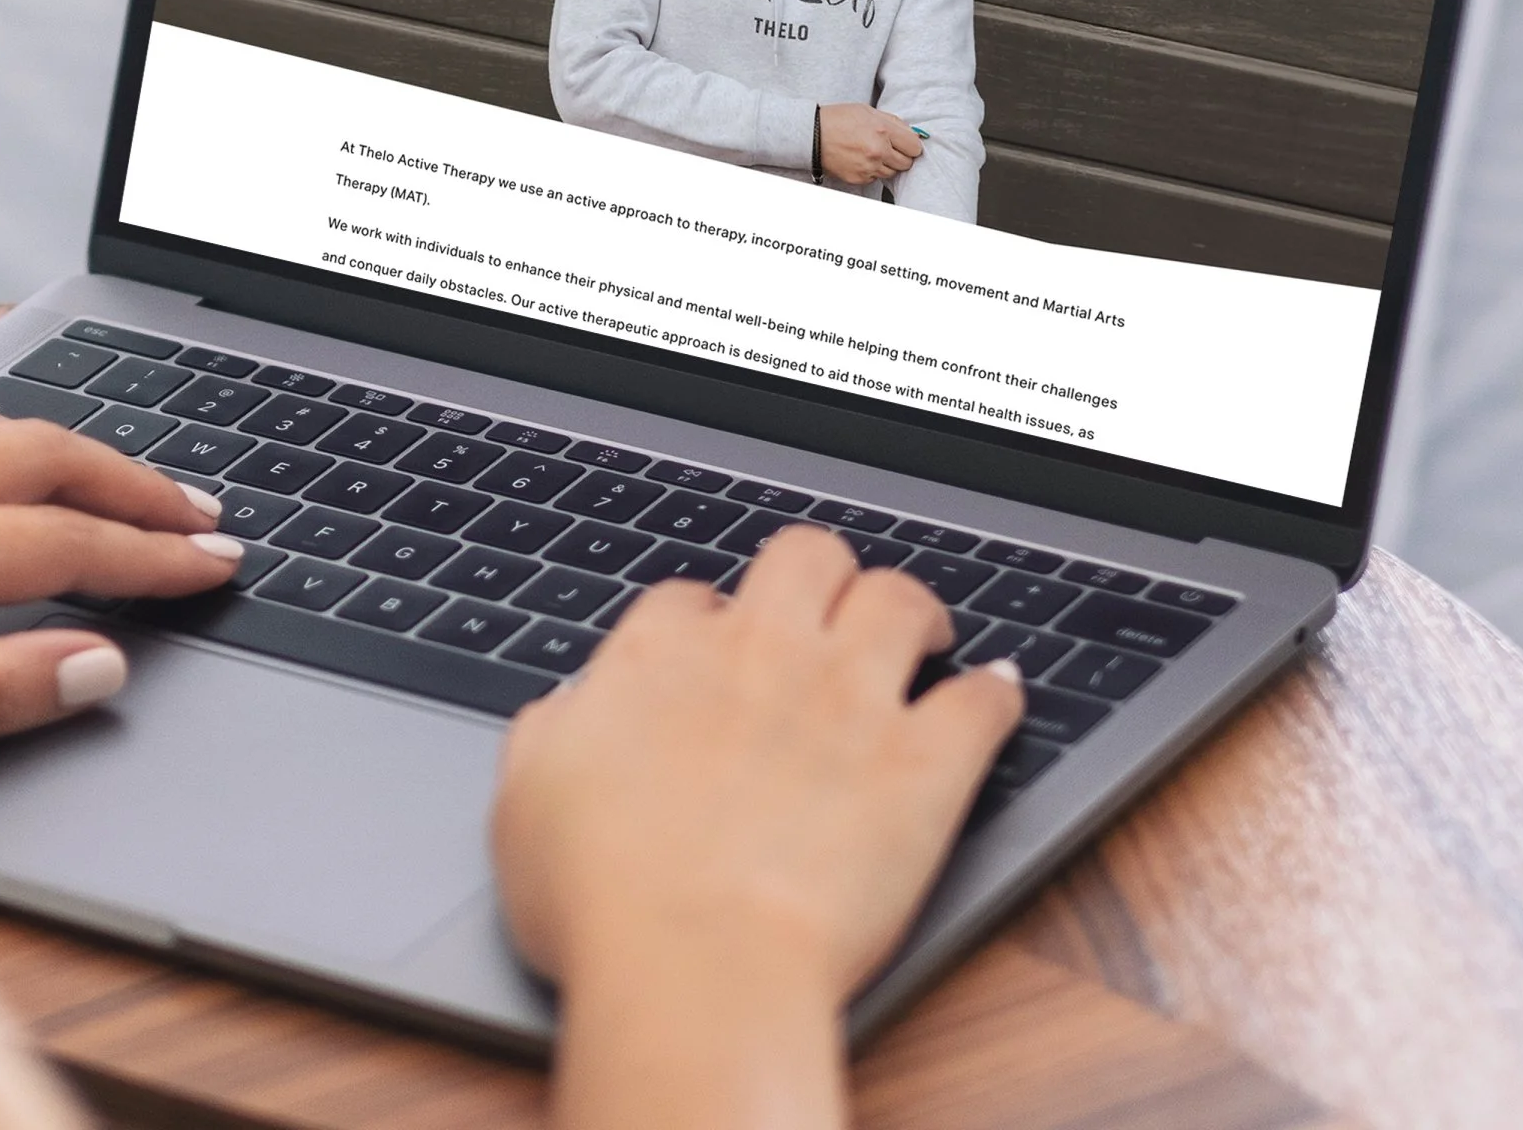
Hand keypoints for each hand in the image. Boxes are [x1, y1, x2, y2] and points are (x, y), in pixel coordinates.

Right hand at [492, 527, 1020, 1128]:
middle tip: (828, 611)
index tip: (715, 652)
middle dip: (819, 575)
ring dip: (913, 608)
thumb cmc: (600, 902)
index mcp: (659, 658)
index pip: (689, 599)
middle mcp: (758, 654)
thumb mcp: (525, 804)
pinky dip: (996, 694)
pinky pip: (983, 700)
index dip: (706, 620)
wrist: (694, 964)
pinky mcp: (922, 766)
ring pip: (900, 599)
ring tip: (924, 630)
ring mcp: (848, 702)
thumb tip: (569, 715)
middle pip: (805, 557)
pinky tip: (996, 695)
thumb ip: (551, 736)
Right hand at [816, 104, 924, 186]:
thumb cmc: (838, 119)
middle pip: (906, 163)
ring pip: (891, 173)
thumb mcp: (868, 111)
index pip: (915, 147)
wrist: (811, 134)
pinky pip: (875, 178)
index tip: (904, 144)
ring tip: (870, 152)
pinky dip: (871, 171)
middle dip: (900, 156)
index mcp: (883, 130)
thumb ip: (893, 122)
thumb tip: (912, 134)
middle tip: (887, 148)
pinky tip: (859, 159)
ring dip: (885, 164)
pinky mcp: (858, 178)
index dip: (910, 145)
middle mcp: (878, 151)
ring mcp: (868, 167)